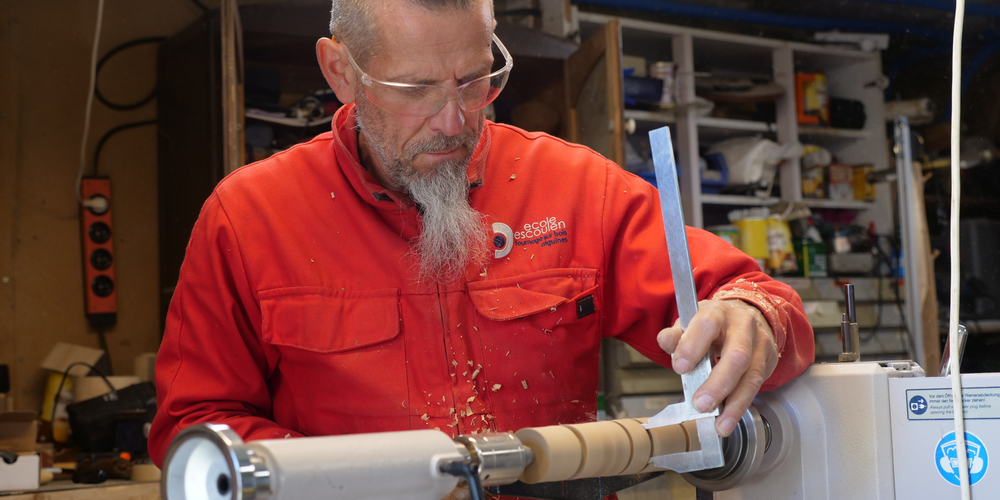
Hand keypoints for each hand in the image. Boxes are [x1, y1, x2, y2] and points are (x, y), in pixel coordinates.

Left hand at [656, 299, 777, 436]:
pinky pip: (756, 386)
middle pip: (737, 355)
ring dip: (734, 404)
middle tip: (700, 404)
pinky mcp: (767, 360)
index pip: (706, 325)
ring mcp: (759, 343)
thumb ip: (676, 334)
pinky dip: (740, 406)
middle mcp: (743, 326)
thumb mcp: (691, 322)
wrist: (745, 316)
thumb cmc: (713, 324)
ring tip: (719, 424)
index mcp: (717, 312)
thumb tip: (666, 342)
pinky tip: (727, 420)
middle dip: (718, 383)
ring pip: (751, 376)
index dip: (693, 346)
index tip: (680, 367)